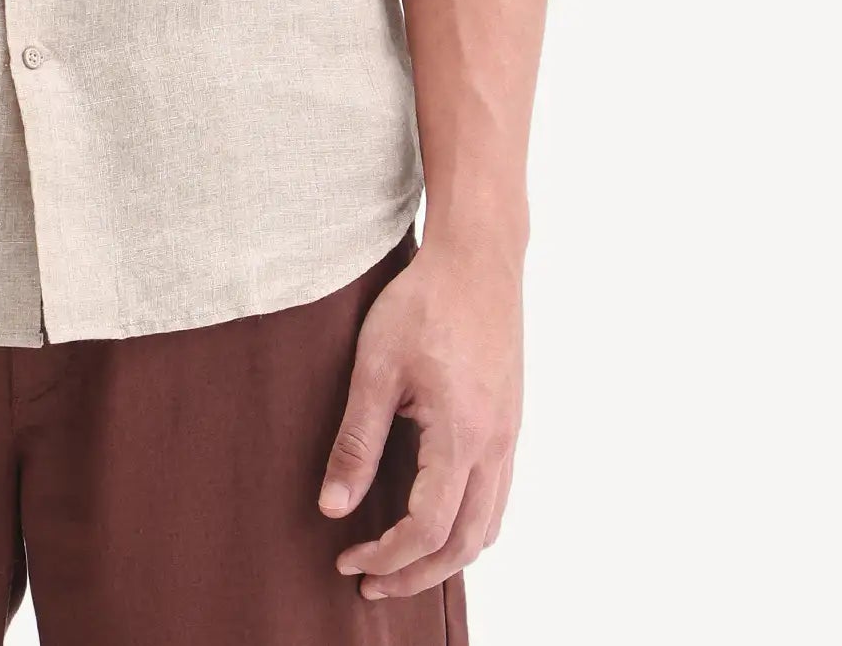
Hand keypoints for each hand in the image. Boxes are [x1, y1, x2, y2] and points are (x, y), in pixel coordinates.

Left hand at [317, 237, 521, 599]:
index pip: (428, 528)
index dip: (387, 556)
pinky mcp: (509, 423)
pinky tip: (436, 519)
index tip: (348, 558)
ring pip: (487, 526)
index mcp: (462, 435)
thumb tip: (332, 507)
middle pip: (465, 543)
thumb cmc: (423, 302)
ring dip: (445, 558)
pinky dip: (468, 526)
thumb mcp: (375, 366)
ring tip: (400, 564)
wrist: (478, 258)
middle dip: (416, 574)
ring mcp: (509, 436)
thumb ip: (356, 441)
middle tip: (370, 583)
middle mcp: (495, 445)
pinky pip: (497, 497)